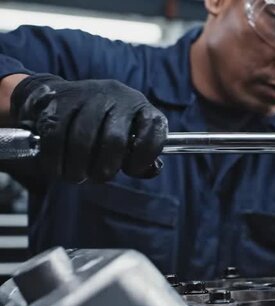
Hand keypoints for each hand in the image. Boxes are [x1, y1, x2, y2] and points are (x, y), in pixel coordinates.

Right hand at [10, 74, 167, 182]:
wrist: (58, 96)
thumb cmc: (101, 126)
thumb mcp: (127, 136)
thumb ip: (141, 157)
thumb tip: (151, 170)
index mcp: (140, 106)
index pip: (154, 129)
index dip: (146, 155)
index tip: (132, 169)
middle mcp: (117, 96)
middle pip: (114, 140)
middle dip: (105, 168)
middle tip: (99, 177)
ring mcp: (87, 95)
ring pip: (82, 139)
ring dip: (79, 167)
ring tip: (77, 176)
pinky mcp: (58, 101)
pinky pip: (56, 137)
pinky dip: (56, 160)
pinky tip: (59, 169)